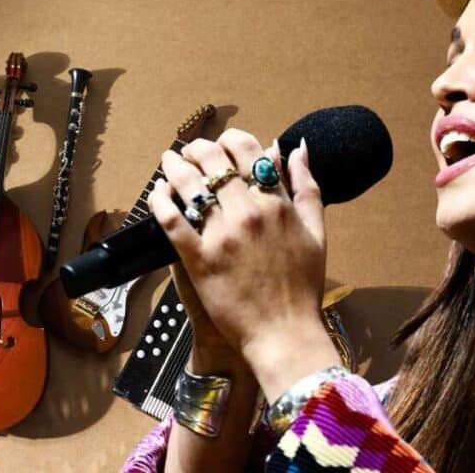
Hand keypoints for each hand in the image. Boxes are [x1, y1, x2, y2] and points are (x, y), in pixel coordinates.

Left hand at [147, 129, 340, 398]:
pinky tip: (157, 194)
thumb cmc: (302, 287)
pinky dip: (160, 202)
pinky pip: (171, 221)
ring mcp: (222, 236)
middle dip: (196, 148)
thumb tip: (295, 148)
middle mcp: (248, 213)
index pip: (249, 152)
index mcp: (276, 204)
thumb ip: (307, 188)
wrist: (284, 333)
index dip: (230, 140)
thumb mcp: (316, 232)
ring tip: (167, 162)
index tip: (221, 144)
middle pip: (214, 162)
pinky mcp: (199, 260)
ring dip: (174, 166)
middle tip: (188, 151)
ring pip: (189, 185)